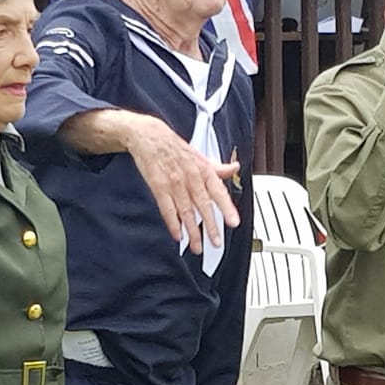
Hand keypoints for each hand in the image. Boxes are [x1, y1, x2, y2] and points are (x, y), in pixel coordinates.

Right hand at [126, 114, 240, 250]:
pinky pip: (167, 209)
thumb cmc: (175, 148)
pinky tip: (178, 235)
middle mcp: (191, 177)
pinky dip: (173, 224)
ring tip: (197, 247)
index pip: (218, 192)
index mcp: (203, 170)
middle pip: (203, 206)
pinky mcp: (158, 187)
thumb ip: (217, 167)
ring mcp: (174, 184)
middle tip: (216, 243)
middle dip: (210, 227)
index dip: (227, 208)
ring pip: (186, 212)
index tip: (233, 222)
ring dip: (192, 232)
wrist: (150, 137)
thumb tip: (234, 169)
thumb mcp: (200, 155)